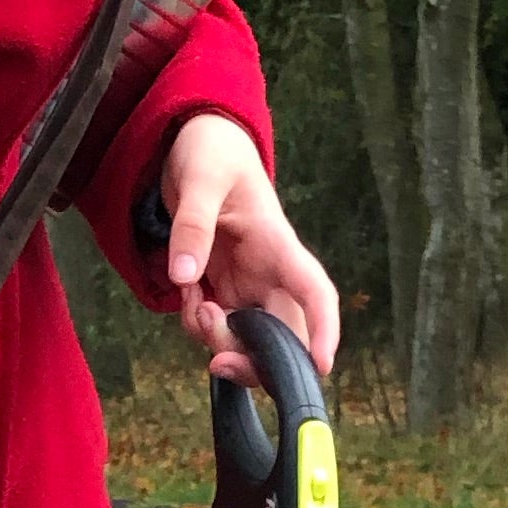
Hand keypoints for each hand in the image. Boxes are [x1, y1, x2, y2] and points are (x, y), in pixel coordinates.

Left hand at [159, 112, 340, 384]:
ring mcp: (249, 284)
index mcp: (278, 245)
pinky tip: (186, 290)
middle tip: (215, 362)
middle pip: (284, 336)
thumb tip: (183, 277)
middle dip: (253, 362)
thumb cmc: (211, 151)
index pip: (314, 292)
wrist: (199, 143)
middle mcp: (271, 273)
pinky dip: (199, 325)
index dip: (324, 330)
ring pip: (249, 341)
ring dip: (218, 341)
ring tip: (191, 298)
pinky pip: (219, 327)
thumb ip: (192, 226)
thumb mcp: (200, 179)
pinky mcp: (226, 289)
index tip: (321, 365)